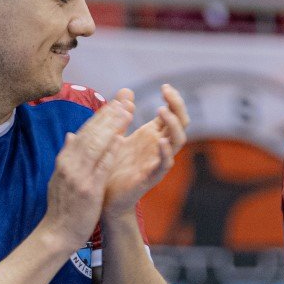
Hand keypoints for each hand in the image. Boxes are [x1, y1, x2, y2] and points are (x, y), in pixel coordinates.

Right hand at [42, 93, 134, 251]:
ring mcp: (77, 177)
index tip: (115, 103)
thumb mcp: (60, 178)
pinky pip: (100, 167)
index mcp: (64, 160)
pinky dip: (109, 152)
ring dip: (112, 127)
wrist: (56, 233)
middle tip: (124, 101)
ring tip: (126, 113)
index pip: (84, 132)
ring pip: (95, 146)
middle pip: (91, 134)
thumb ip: (68, 156)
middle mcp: (69, 165)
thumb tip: (72, 134)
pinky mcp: (88, 190)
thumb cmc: (63, 207)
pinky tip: (120, 140)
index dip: (100, 117)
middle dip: (108, 116)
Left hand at [102, 84, 189, 215]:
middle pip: (180, 123)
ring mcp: (157, 161)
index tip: (165, 86)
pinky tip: (161, 140)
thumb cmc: (111, 166)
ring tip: (161, 109)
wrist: (104, 197)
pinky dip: (165, 152)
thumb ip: (122, 115)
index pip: (172, 114)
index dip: (173, 100)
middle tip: (167, 92)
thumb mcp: (115, 134)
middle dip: (177, 106)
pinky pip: (165, 164)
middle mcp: (159, 146)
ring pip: (178, 141)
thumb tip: (127, 91)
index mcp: (152, 135)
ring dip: (173, 124)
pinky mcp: (151, 177)